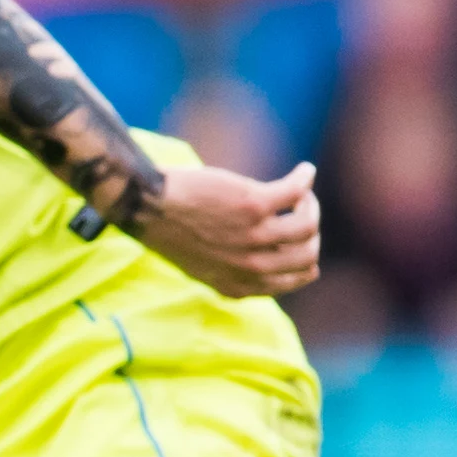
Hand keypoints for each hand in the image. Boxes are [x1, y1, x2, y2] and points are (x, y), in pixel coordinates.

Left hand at [133, 162, 319, 297]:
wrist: (146, 208)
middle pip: (307, 254)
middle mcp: (251, 267)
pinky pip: (297, 191)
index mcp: (240, 285)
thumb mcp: (202, 266)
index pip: (295, 279)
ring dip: (309, 204)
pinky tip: (304, 171)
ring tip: (300, 192)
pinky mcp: (254, 204)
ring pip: (307, 225)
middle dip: (310, 231)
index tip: (299, 238)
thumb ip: (233, 271)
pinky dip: (304, 178)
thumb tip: (263, 264)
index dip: (304, 257)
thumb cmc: (169, 231)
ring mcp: (254, 236)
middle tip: (301, 210)